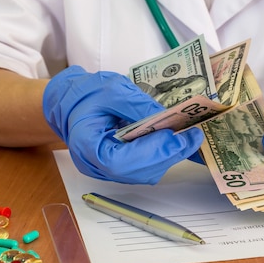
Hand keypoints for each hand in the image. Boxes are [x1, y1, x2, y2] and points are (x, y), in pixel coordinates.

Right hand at [43, 66, 203, 183]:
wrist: (70, 101)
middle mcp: (95, 165)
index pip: (120, 162)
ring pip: (144, 173)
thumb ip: (138, 105)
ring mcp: (108, 170)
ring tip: (188, 138)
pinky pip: (144, 168)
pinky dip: (161, 156)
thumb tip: (167, 118)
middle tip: (193, 138)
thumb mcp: (112, 89)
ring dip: (168, 157)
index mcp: (86, 145)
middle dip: (168, 155)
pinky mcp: (120, 168)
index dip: (151, 152)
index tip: (176, 137)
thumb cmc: (86, 94)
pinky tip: (174, 141)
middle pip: (137, 172)